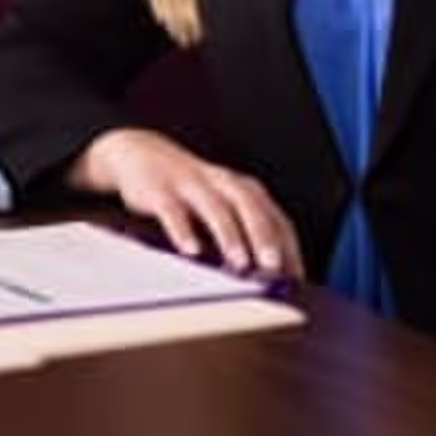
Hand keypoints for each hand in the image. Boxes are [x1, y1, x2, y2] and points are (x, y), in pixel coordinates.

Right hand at [74, 128, 304, 278]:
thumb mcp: (221, 208)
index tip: (295, 279)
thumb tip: (267, 281)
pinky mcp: (160, 189)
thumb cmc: (191, 192)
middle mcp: (222, 183)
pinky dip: (183, 230)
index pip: (275, 218)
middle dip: (263, 237)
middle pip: (250, 207)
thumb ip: (242, 237)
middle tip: (273, 268)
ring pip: (216, 207)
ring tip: (240, 264)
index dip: (288, 247)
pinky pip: (173, 210)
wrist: (140, 153)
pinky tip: (191, 251)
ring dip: (230, 235)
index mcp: (244, 190)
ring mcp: (191, 184)